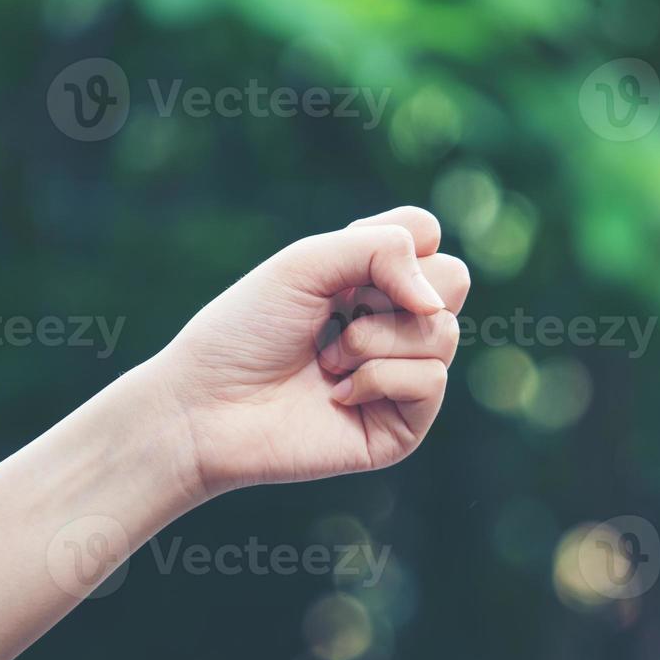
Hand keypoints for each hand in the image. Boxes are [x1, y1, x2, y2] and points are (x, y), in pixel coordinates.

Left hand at [149, 206, 469, 497]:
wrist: (206, 405)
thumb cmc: (246, 331)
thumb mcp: (307, 262)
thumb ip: (384, 250)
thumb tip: (436, 305)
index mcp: (375, 278)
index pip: (426, 234)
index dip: (388, 243)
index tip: (334, 270)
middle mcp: (399, 322)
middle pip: (453, 279)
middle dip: (388, 292)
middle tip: (337, 315)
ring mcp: (406, 374)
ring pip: (443, 332)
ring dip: (372, 341)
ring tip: (327, 360)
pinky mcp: (405, 425)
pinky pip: (431, 381)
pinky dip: (378, 380)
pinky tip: (336, 395)